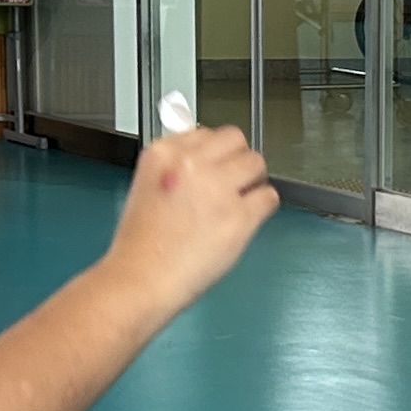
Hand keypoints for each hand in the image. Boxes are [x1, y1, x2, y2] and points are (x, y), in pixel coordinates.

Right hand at [107, 123, 276, 314]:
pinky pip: (268, 197)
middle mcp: (192, 163)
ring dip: (253, 180)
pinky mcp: (240, 216)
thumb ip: (177, 168)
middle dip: (236, 158)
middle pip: (235, 139)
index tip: (216, 165)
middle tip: (233, 180)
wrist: (141, 278)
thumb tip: (208, 161)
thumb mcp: (147, 188)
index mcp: (163, 153)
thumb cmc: (141, 246)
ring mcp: (218, 188)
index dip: (214, 152)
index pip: (204, 132)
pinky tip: (249, 217)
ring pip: (256, 163)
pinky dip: (263, 206)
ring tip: (241, 200)